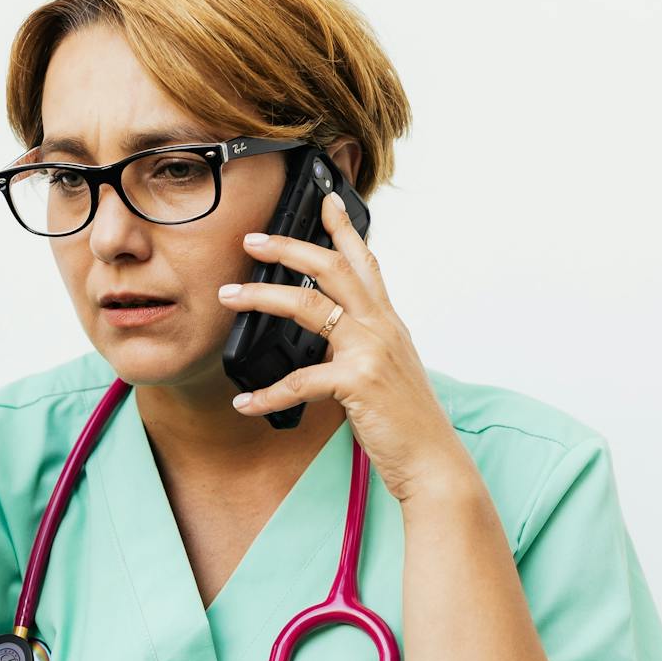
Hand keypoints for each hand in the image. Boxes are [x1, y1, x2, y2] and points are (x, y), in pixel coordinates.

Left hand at [218, 193, 475, 505]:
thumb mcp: (388, 371)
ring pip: (308, 306)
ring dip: (261, 297)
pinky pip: (300, 381)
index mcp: (387, 322)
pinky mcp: (359, 382)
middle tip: (252, 238)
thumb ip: (361, 348)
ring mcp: (371, 351)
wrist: (433, 461)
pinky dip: (267, 393)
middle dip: (289, 247)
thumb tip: (328, 341)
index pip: (366, 262)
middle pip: (332, 268)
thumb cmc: (407, 421)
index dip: (344, 229)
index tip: (325, 200)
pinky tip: (245, 402)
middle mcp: (381, 327)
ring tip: (228, 296)